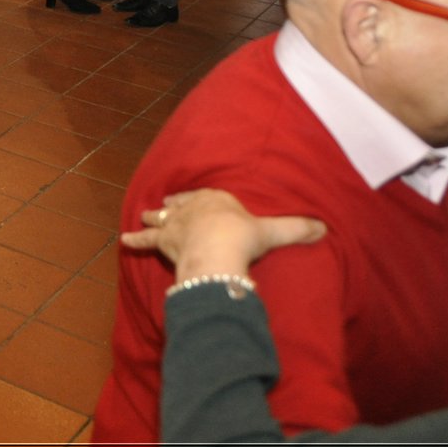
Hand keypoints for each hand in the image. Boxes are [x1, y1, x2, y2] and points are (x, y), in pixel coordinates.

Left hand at [120, 189, 325, 284]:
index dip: (202, 199)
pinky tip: (123, 242)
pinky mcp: (163, 241)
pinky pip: (145, 241)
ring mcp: (176, 222)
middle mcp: (193, 206)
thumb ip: (297, 229)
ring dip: (153, 217)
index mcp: (217, 198)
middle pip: (182, 204)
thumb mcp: (274, 231)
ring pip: (161, 217)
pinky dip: (135, 241)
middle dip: (176, 204)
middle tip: (167, 203)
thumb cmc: (244, 237)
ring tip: (144, 216)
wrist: (219, 250)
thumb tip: (324, 228)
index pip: (208, 196)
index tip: (198, 199)